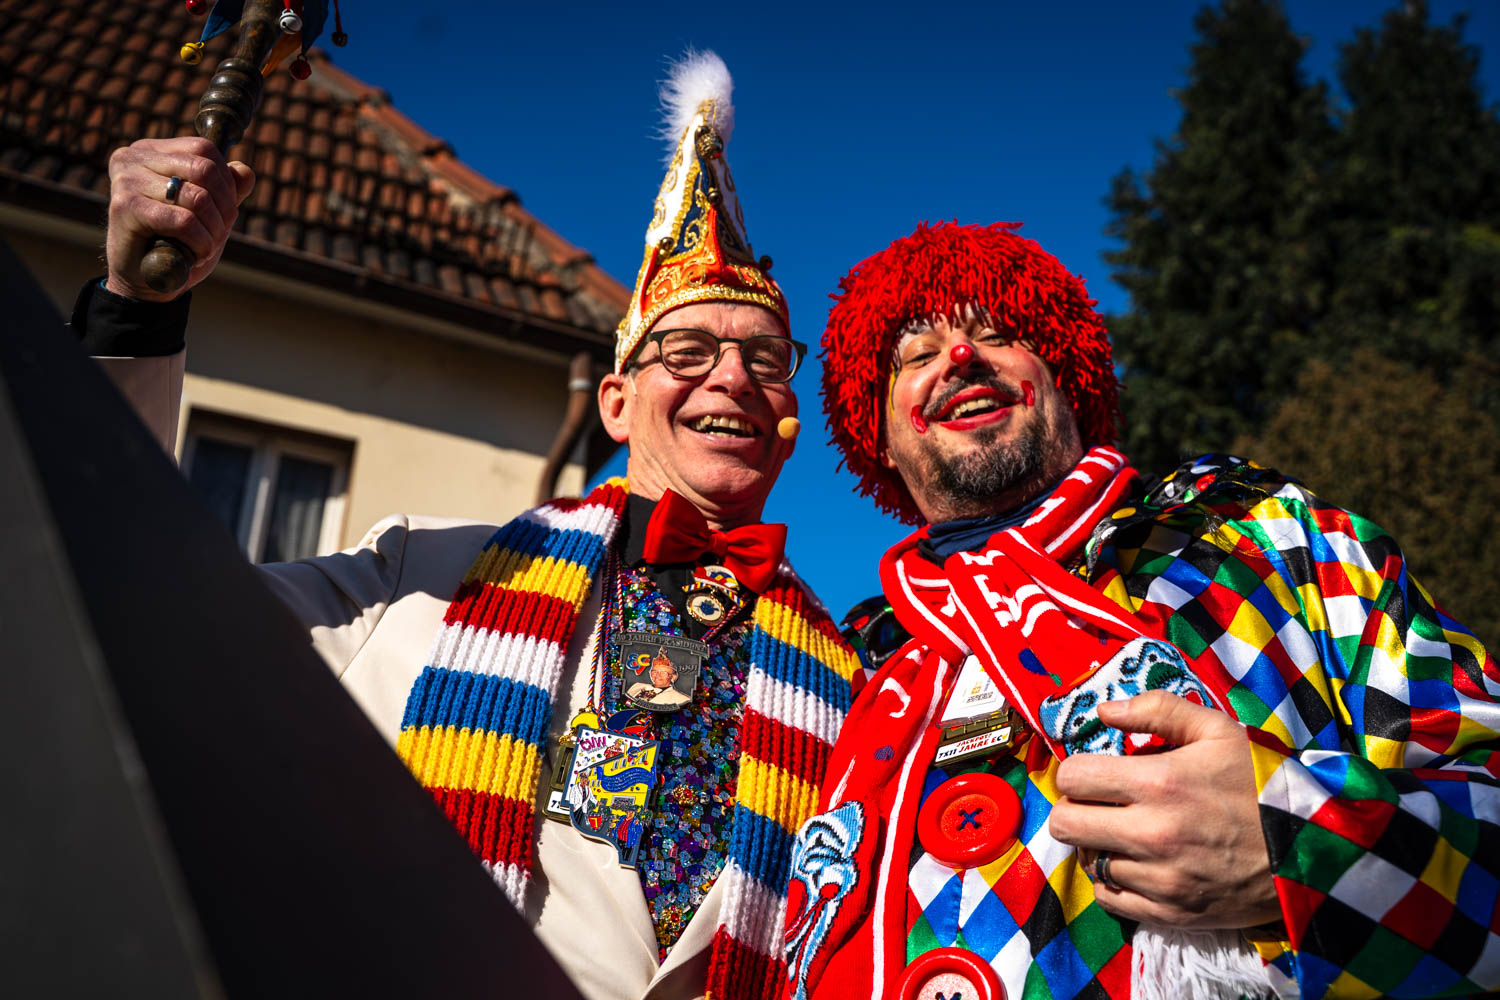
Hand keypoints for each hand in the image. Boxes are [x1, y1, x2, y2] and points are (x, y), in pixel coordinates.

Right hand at [104, 137, 255, 301]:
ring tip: (205, 247)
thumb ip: (227, 189)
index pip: (204, 148)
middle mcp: (133, 158)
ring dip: (214, 231)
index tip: (225, 212)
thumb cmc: (177, 243)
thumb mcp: (209, 212)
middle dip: (225, 208)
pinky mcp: (125, 207)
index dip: (227, 182)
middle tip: (219, 233)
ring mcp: (127, 180)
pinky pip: (184, 221)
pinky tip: (194, 255)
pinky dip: (200, 243)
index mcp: (152, 151)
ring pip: (198, 197)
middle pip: (204, 169)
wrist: (145, 282)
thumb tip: (245, 171)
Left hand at [1047, 690, 1280, 928]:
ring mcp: (1160, 880)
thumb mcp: (1217, 730)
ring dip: (1096, 845)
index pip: (1072, 777)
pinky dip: (1113, 881)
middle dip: (1074, 808)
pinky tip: (1134, 864)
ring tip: (1122, 833)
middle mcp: (1152, 834)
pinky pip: (1110, 899)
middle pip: (1064, 824)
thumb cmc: (1261, 782)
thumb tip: (1103, 711)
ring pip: (1087, 861)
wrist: (1314, 849)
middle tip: (1098, 804)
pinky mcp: (1171, 913)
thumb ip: (1157, 710)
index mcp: (1159, 782)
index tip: (1094, 773)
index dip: (1077, 771)